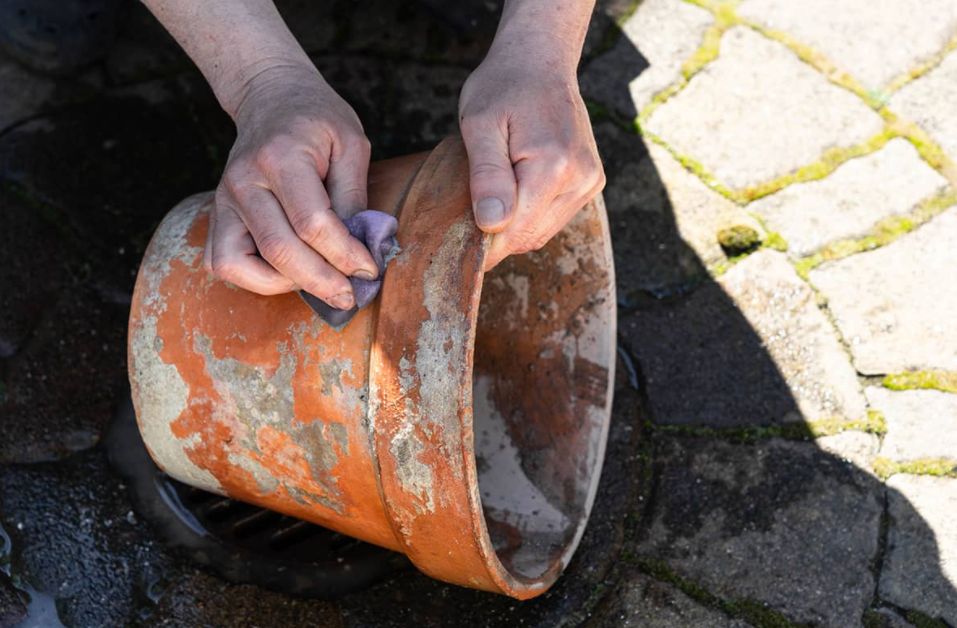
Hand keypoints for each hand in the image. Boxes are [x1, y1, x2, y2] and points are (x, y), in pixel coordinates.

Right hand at [205, 64, 378, 308]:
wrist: (271, 97)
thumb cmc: (317, 120)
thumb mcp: (351, 143)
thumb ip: (354, 196)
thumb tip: (362, 249)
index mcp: (281, 157)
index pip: (313, 224)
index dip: (345, 255)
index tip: (370, 270)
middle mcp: (243, 181)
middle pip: (279, 251)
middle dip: (321, 282)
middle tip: (350, 296)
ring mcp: (223, 200)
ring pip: (240, 265)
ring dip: (283, 284)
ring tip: (317, 279)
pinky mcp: (216, 215)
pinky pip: (222, 263)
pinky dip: (254, 279)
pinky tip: (287, 272)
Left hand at [458, 47, 604, 269]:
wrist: (541, 61)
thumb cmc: (503, 86)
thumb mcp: (480, 124)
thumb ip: (486, 175)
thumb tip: (492, 224)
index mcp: (553, 166)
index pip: (516, 232)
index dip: (484, 245)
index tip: (457, 245)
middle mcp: (580, 178)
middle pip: (531, 237)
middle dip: (497, 236)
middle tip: (466, 216)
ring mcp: (590, 181)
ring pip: (543, 232)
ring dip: (514, 227)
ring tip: (491, 197)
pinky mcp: (591, 182)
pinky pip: (554, 218)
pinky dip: (530, 216)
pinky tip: (513, 192)